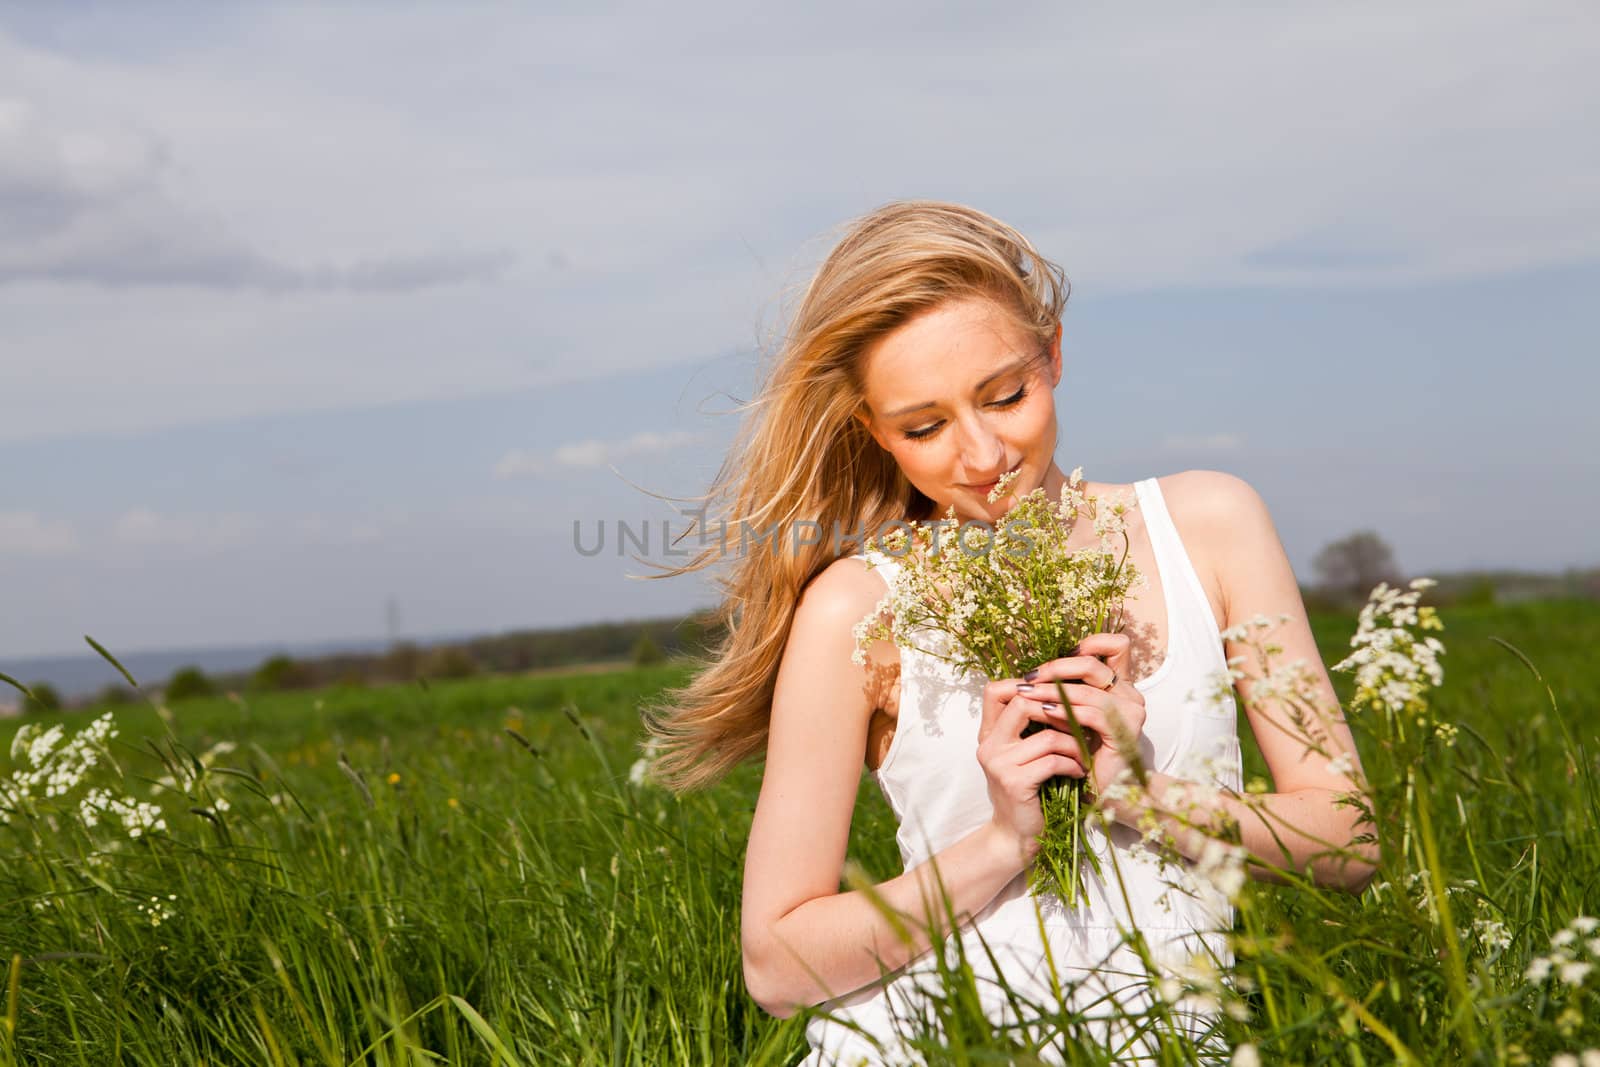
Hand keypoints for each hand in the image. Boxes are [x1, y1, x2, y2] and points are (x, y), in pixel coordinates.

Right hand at [976, 675, 1090, 872]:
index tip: (1056, 695)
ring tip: (1082, 755)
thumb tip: (1057, 694)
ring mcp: (999, 764)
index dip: (1026, 685)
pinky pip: (1052, 761)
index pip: (995, 690)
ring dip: (1073, 744)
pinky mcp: (1014, 782)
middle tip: (1078, 721)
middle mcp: (988, 745)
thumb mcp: (1021, 755)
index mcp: (988, 734)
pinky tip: (1078, 772)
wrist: (1016, 836)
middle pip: (1022, 703)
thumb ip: (1027, 728)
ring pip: (1046, 736)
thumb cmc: (1027, 793)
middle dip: (1057, 709)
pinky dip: (1072, 765)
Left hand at [1014, 633, 1148, 805]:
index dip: (1090, 642)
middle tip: (1029, 678)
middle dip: (1055, 668)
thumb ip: (1064, 691)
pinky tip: (1045, 714)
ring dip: (1052, 691)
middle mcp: (1131, 695)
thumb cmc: (1081, 753)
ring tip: (1027, 695)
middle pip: (1093, 664)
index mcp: (1120, 686)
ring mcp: (1132, 714)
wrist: (1098, 792)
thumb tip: (1033, 671)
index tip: (1059, 655)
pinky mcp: (1125, 733)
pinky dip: (1065, 712)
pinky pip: (1092, 714)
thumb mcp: (1071, 716)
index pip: (1117, 646)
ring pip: (1088, 689)